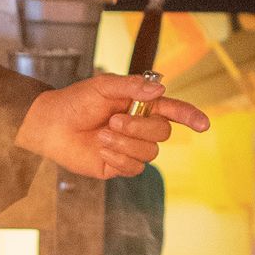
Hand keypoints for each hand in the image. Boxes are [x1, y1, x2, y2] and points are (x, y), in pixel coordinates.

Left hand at [15, 71, 209, 181]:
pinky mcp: (119, 166)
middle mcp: (140, 128)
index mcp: (141, 106)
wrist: (51, 126)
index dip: (190, 116)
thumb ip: (132, 87)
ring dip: (124, 143)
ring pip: (150, 152)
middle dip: (139, 128)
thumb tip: (160, 90)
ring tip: (102, 134)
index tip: (203, 124)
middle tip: (113, 121)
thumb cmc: (76, 102)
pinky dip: (118, 157)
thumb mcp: (103, 86)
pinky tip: (101, 149)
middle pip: (163, 133)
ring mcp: (131, 148)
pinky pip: (134, 168)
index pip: (174, 111)